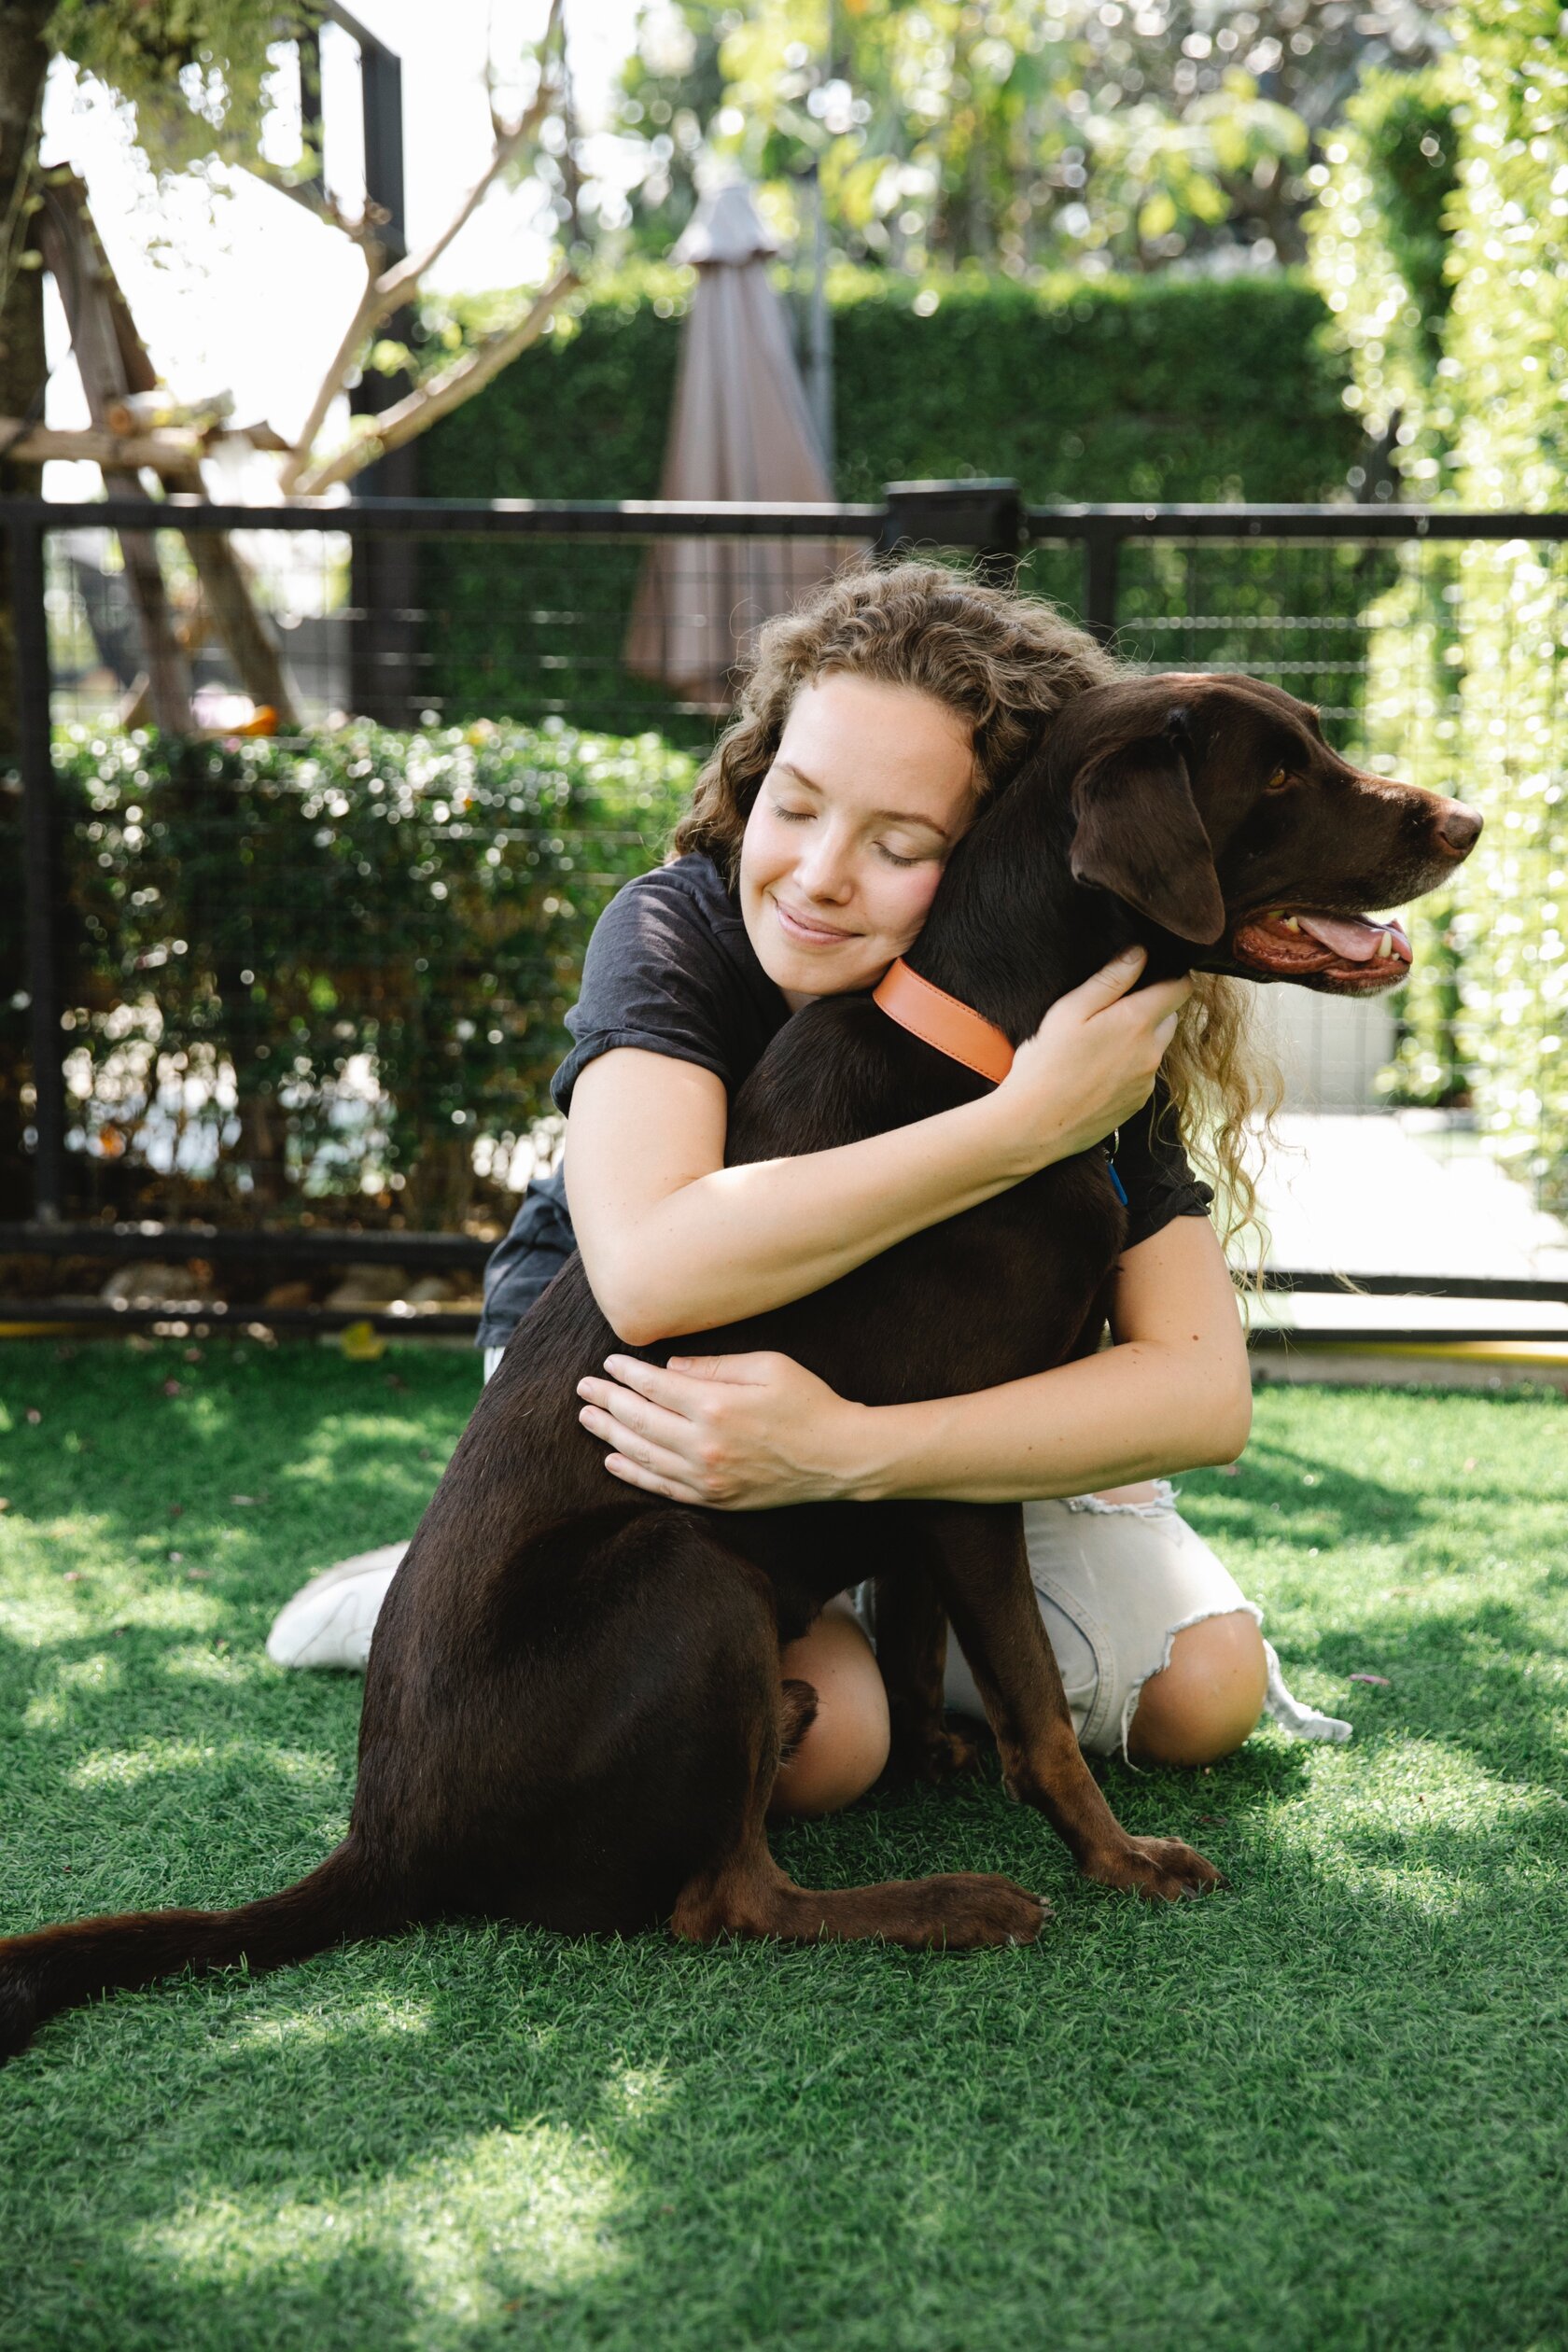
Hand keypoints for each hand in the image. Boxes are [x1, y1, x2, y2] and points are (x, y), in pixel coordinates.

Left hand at [576, 1349, 864, 1508]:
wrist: (839, 1458)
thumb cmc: (809, 1403)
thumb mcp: (768, 1366)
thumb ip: (715, 1365)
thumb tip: (667, 1369)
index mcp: (717, 1406)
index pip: (655, 1387)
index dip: (627, 1374)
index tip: (609, 1364)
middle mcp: (705, 1444)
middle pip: (640, 1420)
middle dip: (607, 1401)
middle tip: (583, 1388)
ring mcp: (707, 1476)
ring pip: (643, 1454)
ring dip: (610, 1435)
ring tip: (588, 1418)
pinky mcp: (714, 1498)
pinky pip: (661, 1486)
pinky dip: (633, 1472)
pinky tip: (613, 1459)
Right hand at [990, 945, 1192, 1173]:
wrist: (1034, 1125)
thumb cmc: (1046, 1063)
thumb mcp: (1069, 1010)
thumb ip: (1110, 979)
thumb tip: (1141, 953)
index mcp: (1137, 1022)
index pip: (1181, 989)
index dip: (1171, 976)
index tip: (1152, 975)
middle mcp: (1151, 1051)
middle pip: (1170, 1017)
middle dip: (1151, 1009)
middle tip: (1113, 1011)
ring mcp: (1146, 1081)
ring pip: (1156, 1048)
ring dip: (1140, 1040)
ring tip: (1100, 1045)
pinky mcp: (1137, 1104)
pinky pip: (1143, 1076)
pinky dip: (1129, 1069)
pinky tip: (1097, 1073)